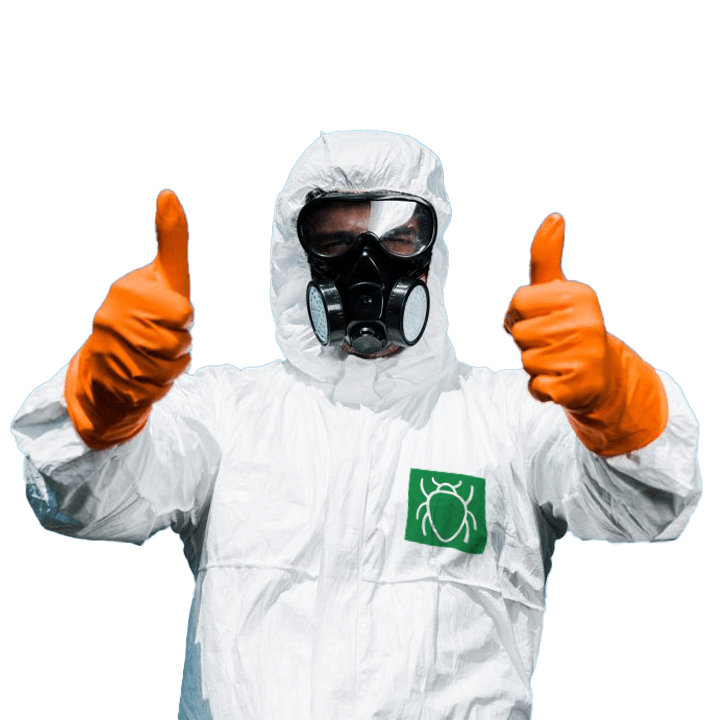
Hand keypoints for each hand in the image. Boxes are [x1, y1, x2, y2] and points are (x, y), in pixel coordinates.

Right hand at [64, 189, 193, 448]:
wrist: (105, 364)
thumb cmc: (143, 311)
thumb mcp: (163, 273)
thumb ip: (171, 239)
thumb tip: (168, 192)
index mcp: (128, 291)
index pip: (181, 311)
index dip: (183, 317)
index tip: (172, 313)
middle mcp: (113, 319)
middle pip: (181, 341)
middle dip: (181, 344)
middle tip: (164, 337)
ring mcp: (109, 352)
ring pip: (172, 367)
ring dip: (172, 366)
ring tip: (153, 355)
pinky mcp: (110, 382)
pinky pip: (157, 390)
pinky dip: (158, 387)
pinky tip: (144, 377)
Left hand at [503, 213, 613, 411]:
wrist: (602, 376)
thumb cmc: (569, 327)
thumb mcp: (558, 289)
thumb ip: (546, 256)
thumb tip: (555, 216)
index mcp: (578, 295)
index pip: (517, 302)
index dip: (519, 313)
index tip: (540, 318)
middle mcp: (586, 322)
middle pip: (518, 332)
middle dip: (527, 341)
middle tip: (551, 343)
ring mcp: (583, 356)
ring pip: (525, 360)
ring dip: (534, 365)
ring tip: (557, 361)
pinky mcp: (576, 386)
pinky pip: (535, 387)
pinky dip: (540, 389)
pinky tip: (559, 381)